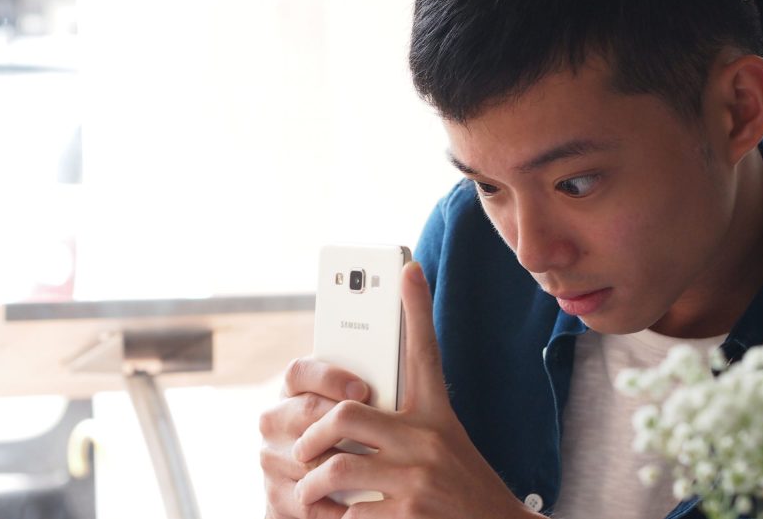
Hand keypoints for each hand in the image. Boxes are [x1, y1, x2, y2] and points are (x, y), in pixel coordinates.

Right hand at [259, 354, 367, 518]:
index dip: (328, 378)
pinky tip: (365, 504)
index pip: (299, 373)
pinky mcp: (277, 495)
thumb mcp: (344, 409)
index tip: (362, 389)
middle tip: (379, 430)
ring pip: (311, 459)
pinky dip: (340, 506)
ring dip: (346, 467)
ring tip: (382, 469)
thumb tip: (401, 368)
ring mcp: (272, 458)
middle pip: (307, 411)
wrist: (315, 487)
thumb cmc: (343, 440)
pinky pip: (310, 501)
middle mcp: (275, 421)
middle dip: (345, 419)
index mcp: (291, 392)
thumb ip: (359, 392)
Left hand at [291, 262, 539, 517]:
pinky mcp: (411, 513)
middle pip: (345, 414)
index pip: (425, 353)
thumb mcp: (444, 445)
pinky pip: (349, 514)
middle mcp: (429, 438)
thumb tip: (356, 407)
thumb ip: (406, 424)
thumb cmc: (461, 490)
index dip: (417, 309)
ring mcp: (419, 477)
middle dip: (311, 435)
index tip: (408, 269)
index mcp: (437, 416)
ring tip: (309, 495)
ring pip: (337, 468)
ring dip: (311, 487)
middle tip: (301, 451)